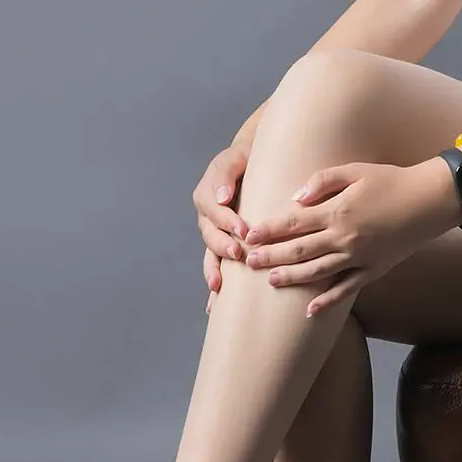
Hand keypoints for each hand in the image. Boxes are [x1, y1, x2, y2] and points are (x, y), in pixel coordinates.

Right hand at [193, 141, 252, 312]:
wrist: (254, 163)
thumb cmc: (248, 158)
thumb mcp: (237, 156)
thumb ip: (227, 172)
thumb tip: (221, 197)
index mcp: (207, 194)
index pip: (213, 209)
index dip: (226, 220)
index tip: (243, 230)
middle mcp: (207, 215)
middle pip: (210, 234)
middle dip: (222, 245)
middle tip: (238, 254)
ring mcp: (213, 232)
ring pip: (210, 253)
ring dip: (213, 269)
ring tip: (219, 286)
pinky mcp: (224, 244)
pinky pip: (216, 264)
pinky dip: (215, 282)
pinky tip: (215, 305)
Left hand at [240, 160, 449, 315]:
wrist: (431, 200)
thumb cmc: (392, 180)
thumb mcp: (355, 171)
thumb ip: (322, 182)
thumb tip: (295, 199)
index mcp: (338, 212)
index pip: (293, 224)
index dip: (269, 230)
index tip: (249, 235)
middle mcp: (345, 239)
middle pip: (299, 251)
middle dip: (271, 256)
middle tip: (248, 261)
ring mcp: (359, 258)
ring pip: (317, 273)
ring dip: (291, 277)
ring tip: (270, 280)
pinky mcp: (374, 270)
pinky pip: (346, 289)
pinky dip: (327, 301)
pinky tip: (310, 310)